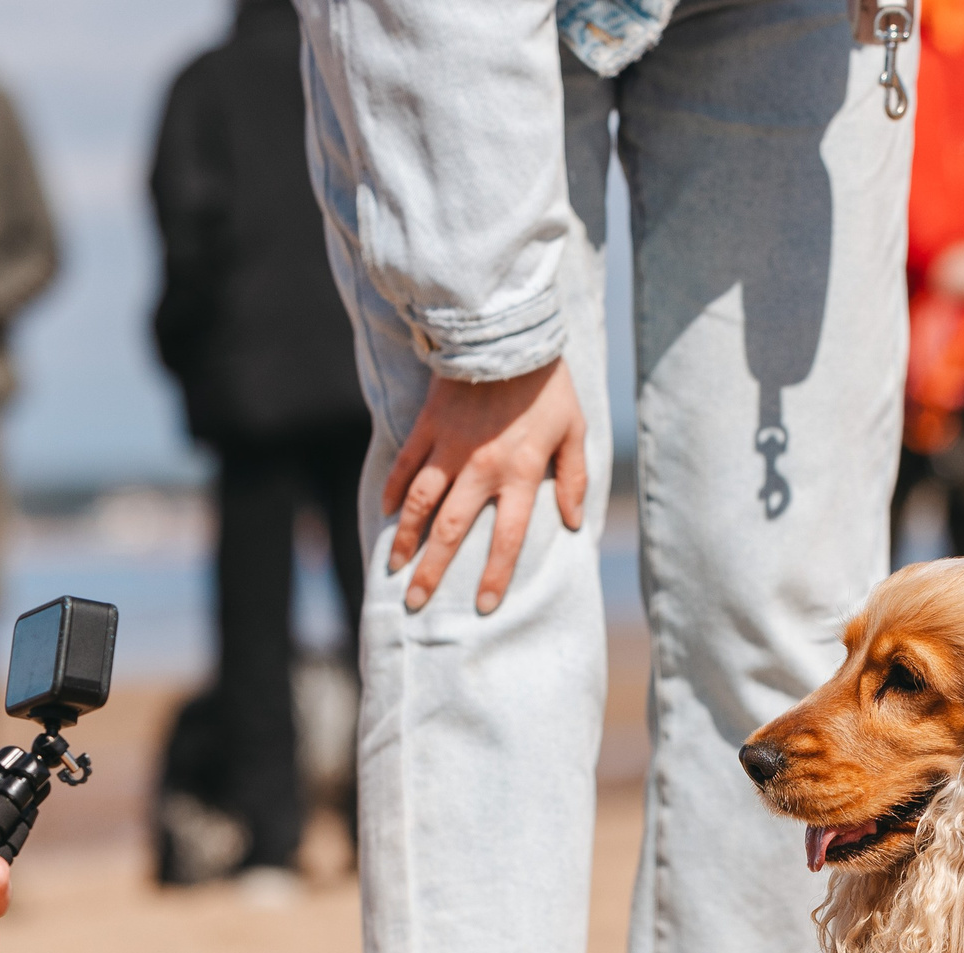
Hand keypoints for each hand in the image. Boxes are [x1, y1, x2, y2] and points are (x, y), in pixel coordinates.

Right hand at [381, 360, 588, 615]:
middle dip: (433, 572)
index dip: (495, 575)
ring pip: (421, 504)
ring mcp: (449, 448)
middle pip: (451, 531)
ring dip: (406, 539)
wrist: (509, 335)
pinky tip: (388, 514)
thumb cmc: (548, 385)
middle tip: (417, 603)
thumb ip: (572, 478)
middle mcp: (481, 468)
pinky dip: (395, 490)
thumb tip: (571, 521)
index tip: (484, 606)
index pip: (507, 538)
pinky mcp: (428, 426)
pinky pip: (406, 465)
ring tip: (395, 568)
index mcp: (519, 473)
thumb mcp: (575, 431)